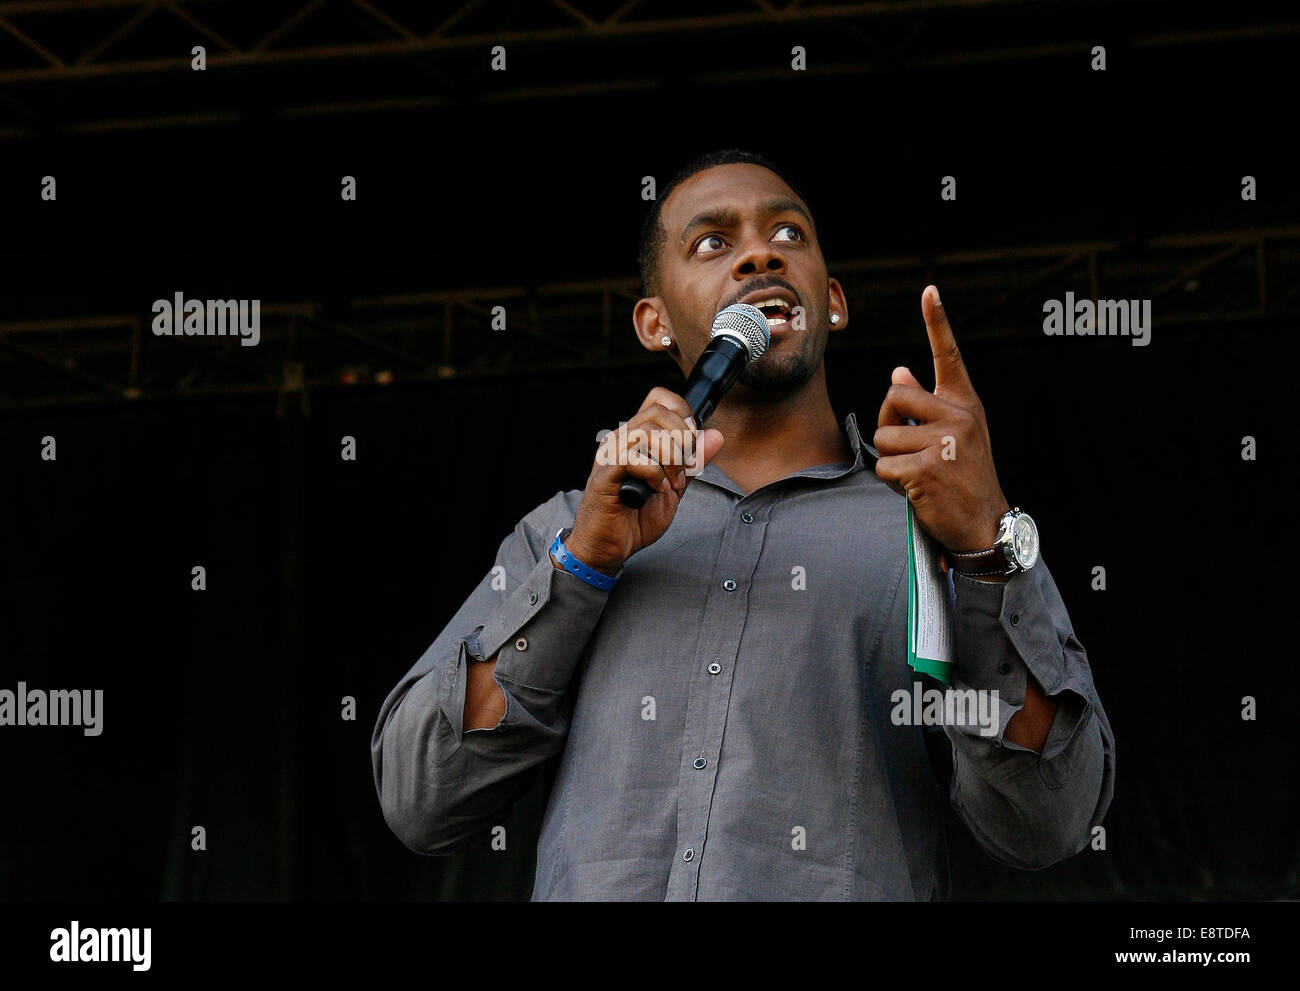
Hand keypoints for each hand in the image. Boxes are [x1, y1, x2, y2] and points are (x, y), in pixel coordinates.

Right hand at [565, 387, 724, 573]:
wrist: (608, 548)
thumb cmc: (635, 518)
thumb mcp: (675, 487)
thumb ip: (693, 462)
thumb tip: (716, 435)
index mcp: (636, 437)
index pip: (659, 399)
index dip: (682, 414)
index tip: (690, 446)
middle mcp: (621, 439)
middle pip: (658, 413)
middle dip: (682, 442)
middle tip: (682, 472)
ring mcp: (610, 454)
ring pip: (647, 432)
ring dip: (670, 460)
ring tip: (670, 484)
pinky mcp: (604, 474)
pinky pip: (633, 457)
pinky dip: (654, 474)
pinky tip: (654, 490)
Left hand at [874, 286, 1009, 551]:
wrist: (985, 521)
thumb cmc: (964, 477)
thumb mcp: (955, 436)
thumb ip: (928, 406)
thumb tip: (897, 373)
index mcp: (965, 404)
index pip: (948, 356)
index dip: (937, 322)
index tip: (930, 290)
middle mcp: (959, 416)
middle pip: (893, 398)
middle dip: (889, 425)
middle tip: (909, 449)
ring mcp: (944, 442)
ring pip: (884, 436)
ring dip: (890, 459)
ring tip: (919, 472)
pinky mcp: (928, 468)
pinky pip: (884, 466)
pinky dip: (892, 482)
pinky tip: (917, 489)